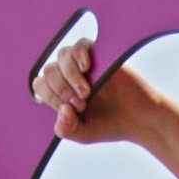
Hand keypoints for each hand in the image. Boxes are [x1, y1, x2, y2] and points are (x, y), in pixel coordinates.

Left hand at [31, 39, 158, 144]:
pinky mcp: (99, 55)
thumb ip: (66, 128)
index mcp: (61, 92)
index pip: (41, 85)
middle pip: (49, 70)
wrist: (138, 118)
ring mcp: (83, 64)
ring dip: (70, 76)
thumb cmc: (109, 125)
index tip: (71, 110)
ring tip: (87, 92)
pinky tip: (86, 68)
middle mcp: (69, 75)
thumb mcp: (82, 133)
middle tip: (82, 104)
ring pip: (62, 56)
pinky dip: (78, 55)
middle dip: (62, 89)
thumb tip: (61, 109)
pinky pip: (80, 45)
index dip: (51, 97)